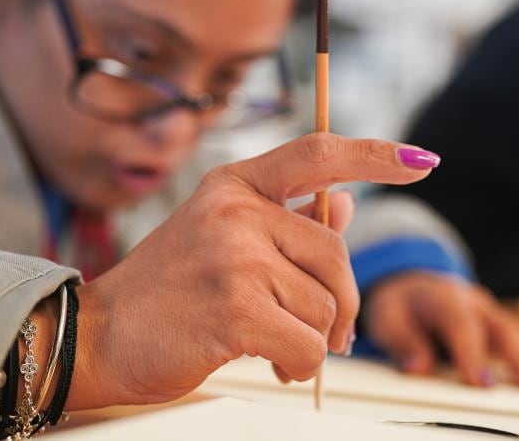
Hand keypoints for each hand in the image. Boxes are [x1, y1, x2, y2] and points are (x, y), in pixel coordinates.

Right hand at [63, 134, 438, 408]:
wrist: (96, 337)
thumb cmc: (166, 293)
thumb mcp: (222, 237)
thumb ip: (285, 218)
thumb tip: (345, 201)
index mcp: (235, 184)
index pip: (320, 153)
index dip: (377, 155)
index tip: (421, 160)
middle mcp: (236, 210)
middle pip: (337, 253)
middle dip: (342, 303)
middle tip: (327, 331)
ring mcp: (234, 256)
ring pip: (326, 305)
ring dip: (313, 339)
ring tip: (272, 344)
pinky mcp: (235, 308)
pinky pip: (310, 343)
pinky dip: (300, 364)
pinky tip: (270, 361)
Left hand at [363, 271, 518, 389]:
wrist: (412, 283)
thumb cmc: (400, 306)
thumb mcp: (387, 318)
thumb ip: (403, 342)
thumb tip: (417, 368)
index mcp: (447, 299)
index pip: (462, 326)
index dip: (471, 354)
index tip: (479, 383)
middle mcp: (478, 305)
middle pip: (504, 334)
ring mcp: (495, 317)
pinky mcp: (505, 329)